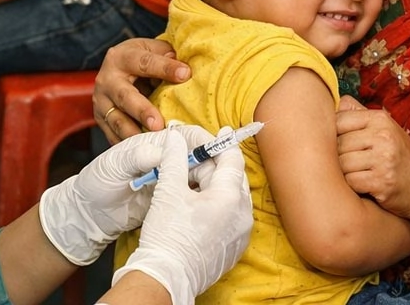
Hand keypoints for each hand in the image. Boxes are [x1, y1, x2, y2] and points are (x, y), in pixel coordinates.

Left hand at [39, 127, 203, 265]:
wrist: (89, 213)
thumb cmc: (97, 181)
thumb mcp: (114, 165)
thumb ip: (137, 156)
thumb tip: (165, 151)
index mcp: (154, 143)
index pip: (186, 136)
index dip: (204, 142)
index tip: (218, 151)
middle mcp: (165, 158)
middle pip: (198, 156)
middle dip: (212, 163)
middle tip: (220, 177)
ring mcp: (169, 179)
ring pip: (199, 175)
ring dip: (209, 181)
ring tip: (216, 192)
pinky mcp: (170, 198)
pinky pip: (191, 195)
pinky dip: (201, 197)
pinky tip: (206, 205)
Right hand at [94, 38, 188, 143]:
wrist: (117, 70)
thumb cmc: (142, 60)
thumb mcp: (153, 50)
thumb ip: (168, 56)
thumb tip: (186, 71)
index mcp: (122, 57)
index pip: (144, 62)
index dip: (165, 68)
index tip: (185, 74)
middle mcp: (107, 80)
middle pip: (124, 96)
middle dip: (142, 111)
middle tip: (158, 123)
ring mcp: (102, 102)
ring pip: (116, 120)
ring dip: (134, 133)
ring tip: (153, 143)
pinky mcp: (101, 121)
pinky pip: (113, 136)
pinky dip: (128, 145)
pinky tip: (143, 150)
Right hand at [111, 127, 252, 304]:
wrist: (166, 277)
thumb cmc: (168, 235)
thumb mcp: (169, 190)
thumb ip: (174, 159)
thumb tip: (176, 138)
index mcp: (231, 197)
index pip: (233, 160)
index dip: (223, 143)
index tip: (219, 133)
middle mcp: (243, 215)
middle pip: (233, 179)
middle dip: (214, 167)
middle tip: (193, 161)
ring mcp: (241, 233)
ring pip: (231, 198)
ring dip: (214, 187)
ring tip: (190, 184)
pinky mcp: (234, 247)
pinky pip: (230, 218)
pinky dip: (217, 207)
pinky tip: (196, 207)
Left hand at [335, 106, 409, 218]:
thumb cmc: (400, 156)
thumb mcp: (385, 128)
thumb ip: (360, 114)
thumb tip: (339, 100)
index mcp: (380, 119)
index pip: (338, 120)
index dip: (333, 135)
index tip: (341, 144)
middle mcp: (383, 136)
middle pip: (338, 144)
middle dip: (338, 156)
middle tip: (350, 163)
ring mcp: (383, 159)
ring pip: (341, 164)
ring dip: (344, 173)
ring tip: (358, 174)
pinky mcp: (382, 182)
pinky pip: (350, 182)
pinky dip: (352, 186)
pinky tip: (364, 185)